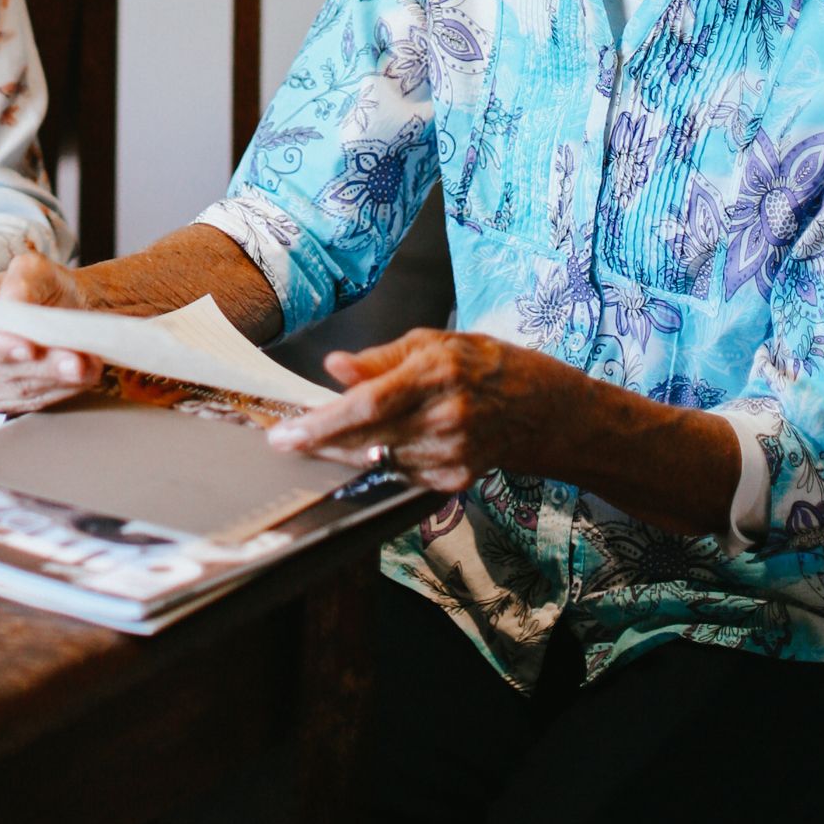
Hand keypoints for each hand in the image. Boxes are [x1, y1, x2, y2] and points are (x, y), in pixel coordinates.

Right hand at [0, 246, 101, 411]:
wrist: (64, 309)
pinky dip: (62, 389)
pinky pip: (32, 401)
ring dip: (56, 378)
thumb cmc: (43, 286)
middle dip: (39, 365)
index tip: (29, 348)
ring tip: (87, 364)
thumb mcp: (34, 268)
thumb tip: (11, 300)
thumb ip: (21, 280)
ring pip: (18, 388)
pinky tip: (84, 374)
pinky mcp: (1, 400)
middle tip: (75, 359)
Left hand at [265, 328, 584, 491]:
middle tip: (286, 440)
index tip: (285, 433)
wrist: (538, 407)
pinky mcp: (455, 481)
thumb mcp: (431, 342)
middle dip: (320, 443)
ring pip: (379, 462)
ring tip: (322, 439)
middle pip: (367, 440)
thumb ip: (379, 359)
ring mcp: (452, 455)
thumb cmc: (480, 364)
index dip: (322, 423)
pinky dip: (380, 462)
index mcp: (435, 375)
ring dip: (345, 454)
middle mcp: (445, 418)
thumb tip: (335, 366)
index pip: (367, 406)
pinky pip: (400, 475)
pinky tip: (374, 447)